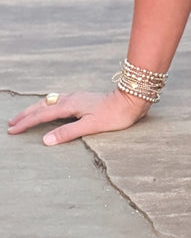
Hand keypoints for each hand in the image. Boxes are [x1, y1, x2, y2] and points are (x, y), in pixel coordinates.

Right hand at [6, 88, 150, 146]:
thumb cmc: (114, 115)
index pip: (42, 116)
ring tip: (24, 116)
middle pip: (42, 106)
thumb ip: (68, 133)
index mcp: (69, 105)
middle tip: (11, 123)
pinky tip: (48, 108)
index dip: (26, 123)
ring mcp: (76, 97)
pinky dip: (46, 106)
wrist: (132, 100)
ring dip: (35, 109)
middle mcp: (70, 99)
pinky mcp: (82, 98)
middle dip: (25, 115)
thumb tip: (46, 140)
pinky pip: (57, 101)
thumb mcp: (91, 126)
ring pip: (49, 102)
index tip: (13, 130)